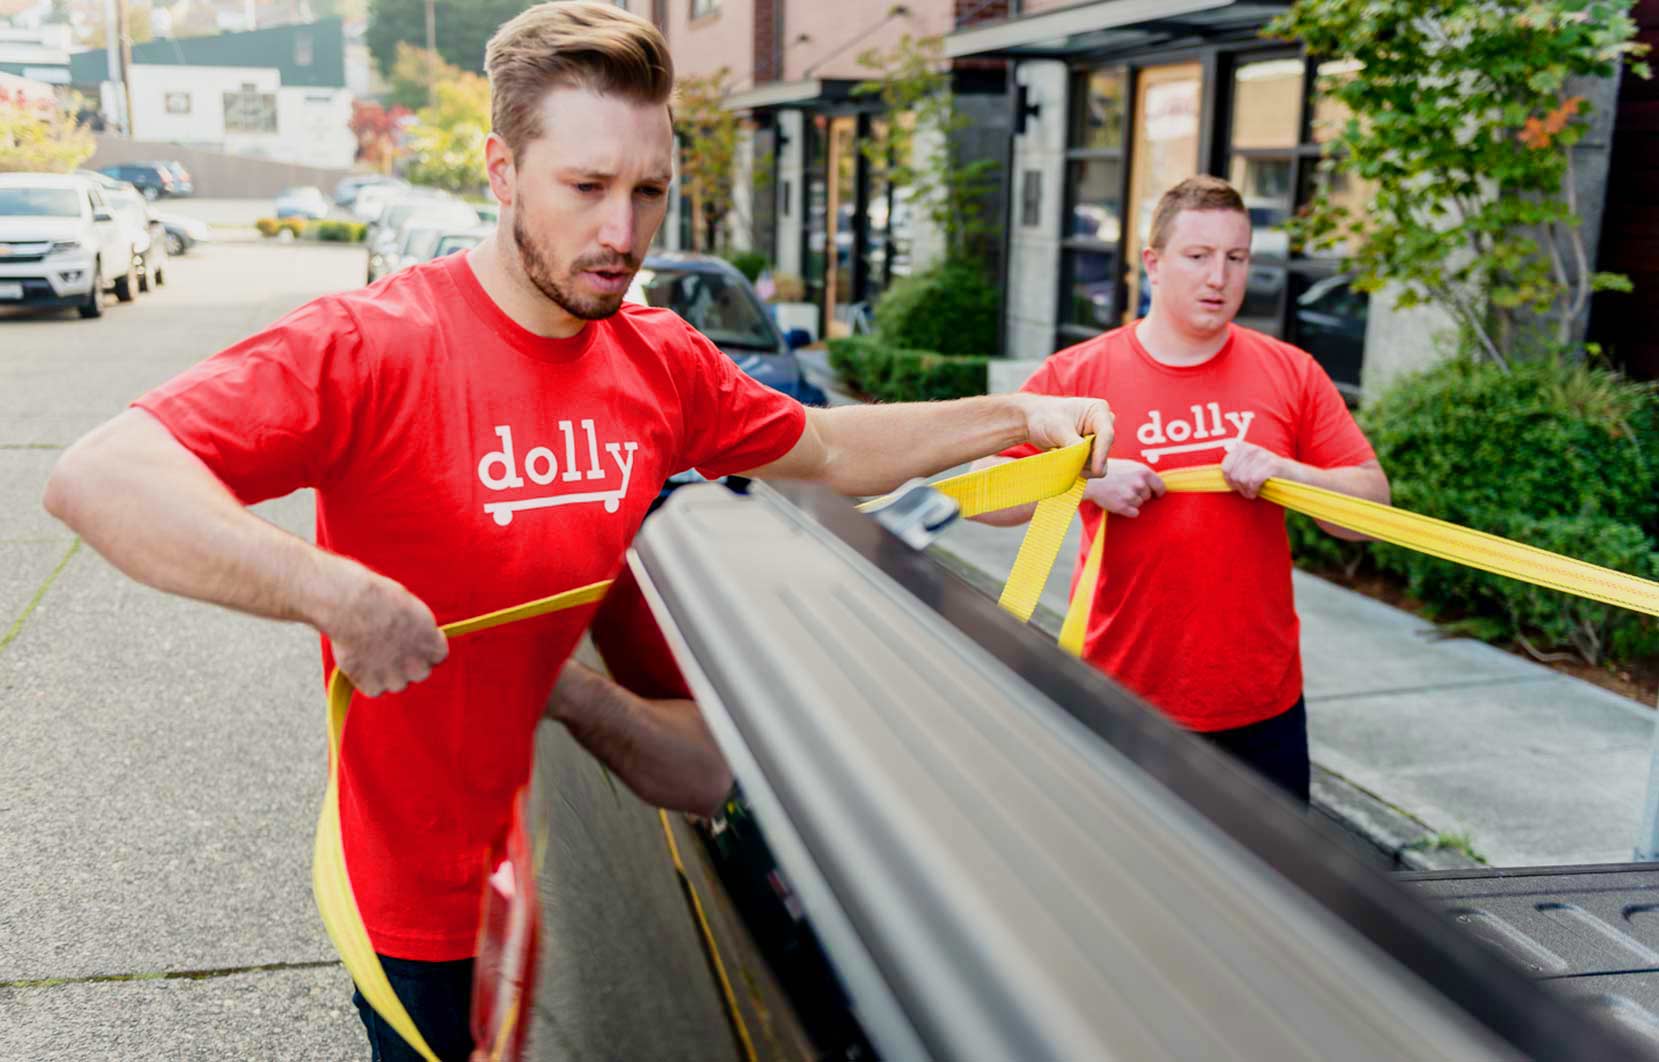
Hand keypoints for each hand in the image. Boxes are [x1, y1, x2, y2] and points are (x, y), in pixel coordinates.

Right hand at [324, 567, 447, 695]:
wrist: (353, 607)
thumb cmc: (380, 599)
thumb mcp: (411, 610)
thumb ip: (417, 631)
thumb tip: (412, 638)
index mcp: (433, 645)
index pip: (437, 657)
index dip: (423, 650)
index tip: (412, 642)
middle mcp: (419, 666)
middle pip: (419, 673)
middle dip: (408, 664)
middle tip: (389, 649)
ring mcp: (396, 679)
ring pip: (396, 684)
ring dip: (387, 673)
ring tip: (370, 652)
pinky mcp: (373, 686)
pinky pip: (374, 689)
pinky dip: (366, 680)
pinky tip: (359, 661)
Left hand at [1017, 395, 1113, 475]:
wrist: (1033, 421)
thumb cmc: (1045, 417)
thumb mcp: (1059, 430)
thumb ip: (1073, 444)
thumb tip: (1082, 460)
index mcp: (1098, 410)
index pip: (1106, 434)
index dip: (1102, 453)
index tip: (1095, 470)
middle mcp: (1103, 424)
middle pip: (1104, 450)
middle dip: (1088, 459)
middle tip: (1065, 456)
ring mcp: (1098, 440)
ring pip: (1099, 462)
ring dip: (1082, 465)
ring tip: (1061, 453)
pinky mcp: (1092, 452)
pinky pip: (1092, 468)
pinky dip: (1079, 468)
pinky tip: (1065, 459)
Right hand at [1083, 460, 1165, 516]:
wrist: (1089, 478)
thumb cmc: (1108, 470)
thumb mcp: (1128, 465)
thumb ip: (1141, 474)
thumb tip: (1153, 484)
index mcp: (1143, 471)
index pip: (1160, 486)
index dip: (1158, 491)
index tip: (1157, 494)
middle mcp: (1139, 484)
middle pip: (1148, 496)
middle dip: (1139, 495)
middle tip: (1125, 489)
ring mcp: (1131, 496)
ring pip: (1139, 504)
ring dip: (1131, 502)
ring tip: (1118, 493)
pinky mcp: (1123, 506)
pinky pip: (1134, 513)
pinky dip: (1127, 510)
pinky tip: (1117, 502)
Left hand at [1220, 441, 1297, 499]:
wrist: (1293, 474)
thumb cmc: (1266, 473)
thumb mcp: (1248, 465)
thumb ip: (1234, 467)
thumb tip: (1219, 476)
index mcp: (1242, 447)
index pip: (1225, 467)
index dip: (1229, 480)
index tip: (1237, 485)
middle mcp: (1251, 449)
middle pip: (1233, 475)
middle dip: (1238, 487)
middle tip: (1246, 490)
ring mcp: (1262, 455)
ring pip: (1242, 479)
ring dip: (1246, 490)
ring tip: (1252, 491)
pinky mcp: (1272, 464)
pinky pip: (1254, 481)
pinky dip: (1254, 490)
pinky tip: (1257, 491)